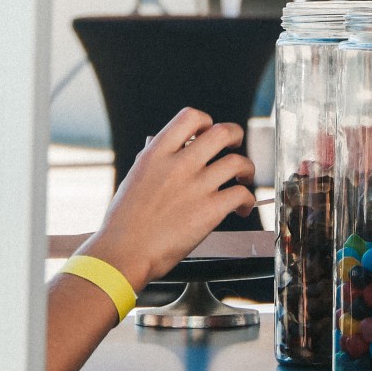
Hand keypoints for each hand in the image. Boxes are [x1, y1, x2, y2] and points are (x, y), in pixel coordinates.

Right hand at [82, 107, 256, 288]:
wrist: (124, 253)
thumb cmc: (124, 223)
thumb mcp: (134, 178)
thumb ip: (153, 159)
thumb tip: (162, 143)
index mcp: (157, 154)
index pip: (189, 117)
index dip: (205, 121)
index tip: (208, 131)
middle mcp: (179, 164)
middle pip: (222, 132)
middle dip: (236, 135)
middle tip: (236, 145)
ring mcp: (196, 186)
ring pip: (238, 162)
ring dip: (247, 170)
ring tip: (244, 179)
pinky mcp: (210, 210)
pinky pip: (241, 194)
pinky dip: (248, 201)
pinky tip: (242, 208)